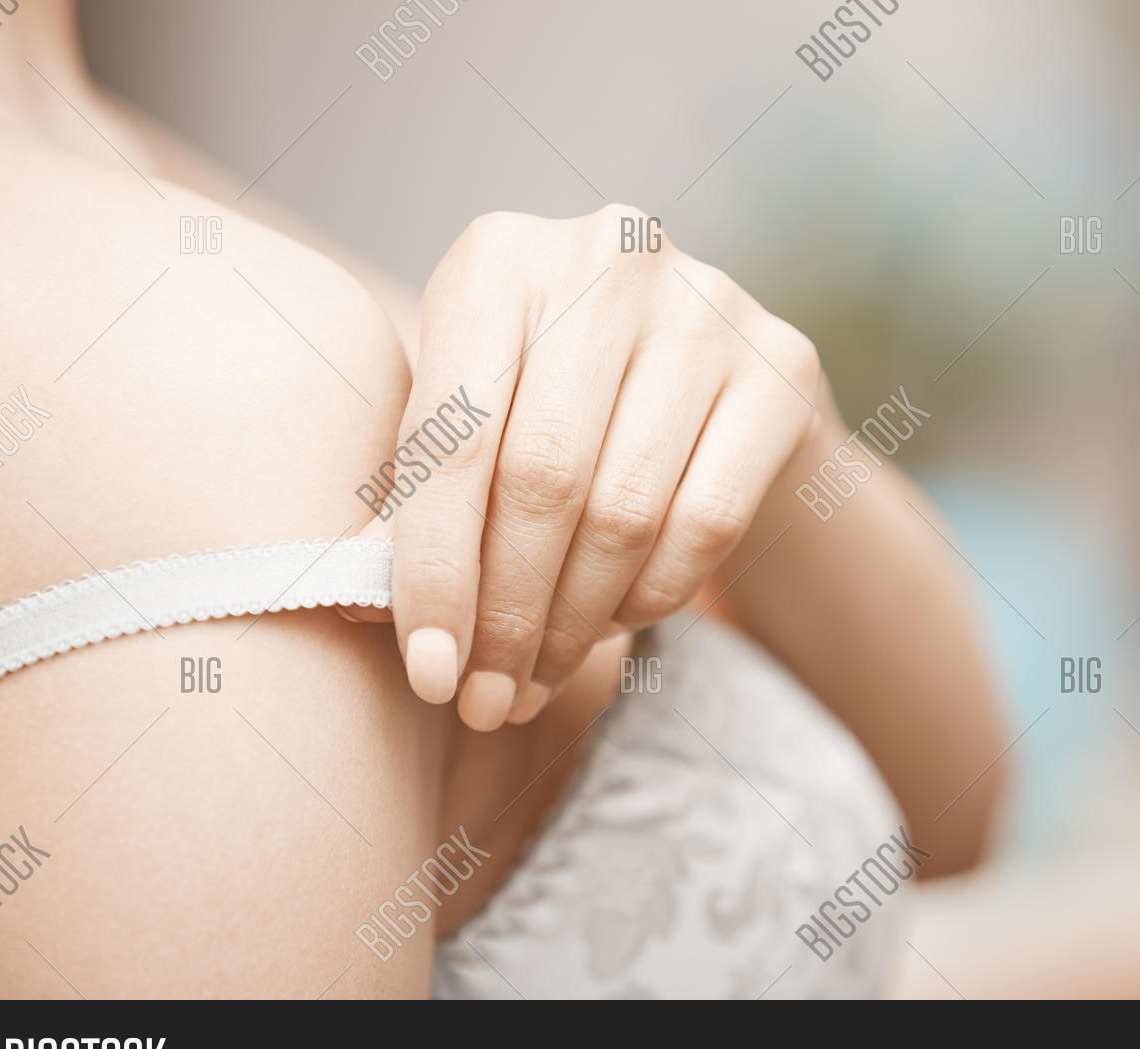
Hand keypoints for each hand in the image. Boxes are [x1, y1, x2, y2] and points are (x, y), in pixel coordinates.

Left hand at [363, 205, 822, 729]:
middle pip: (543, 480)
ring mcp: (707, 307)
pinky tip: (614, 621)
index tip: (428, 675)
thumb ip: (414, 499)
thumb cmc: (551, 406)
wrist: (706, 376)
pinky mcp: (779, 370)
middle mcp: (608, 259)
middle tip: (485, 700)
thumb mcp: (470, 424)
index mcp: (498, 257)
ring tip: (536, 680)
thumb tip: (360, 610)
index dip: (436, 570)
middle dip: (506, 614)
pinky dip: (651, 597)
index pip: (456, 438)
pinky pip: (705, 523)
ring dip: (573, 625)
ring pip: (625, 512)